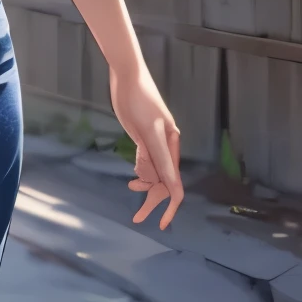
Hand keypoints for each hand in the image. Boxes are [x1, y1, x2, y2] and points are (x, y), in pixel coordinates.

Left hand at [110, 63, 183, 228]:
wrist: (127, 77)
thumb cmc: (138, 101)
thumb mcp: (147, 130)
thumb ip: (157, 157)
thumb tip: (170, 184)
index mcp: (171, 146)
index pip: (174, 183)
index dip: (170, 206)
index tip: (162, 224)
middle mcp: (167, 147)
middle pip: (164, 181)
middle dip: (153, 200)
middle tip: (138, 218)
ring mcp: (155, 143)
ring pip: (154, 173)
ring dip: (145, 184)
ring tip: (131, 185)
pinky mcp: (144, 138)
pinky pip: (146, 162)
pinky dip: (141, 171)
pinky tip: (134, 176)